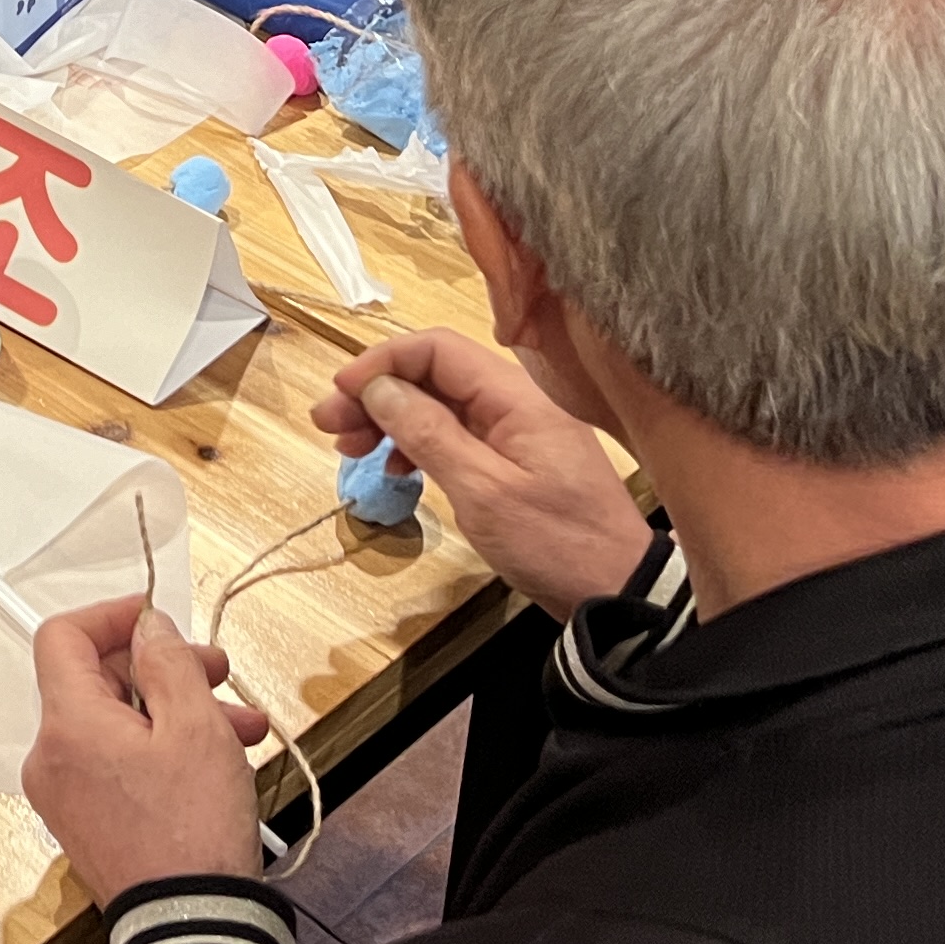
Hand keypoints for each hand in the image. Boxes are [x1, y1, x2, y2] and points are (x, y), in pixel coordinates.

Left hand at [22, 597, 274, 899]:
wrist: (192, 927)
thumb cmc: (192, 837)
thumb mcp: (196, 727)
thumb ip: (168, 663)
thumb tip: (148, 630)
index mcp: (67, 727)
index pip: (62, 638)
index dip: (111, 617)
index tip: (155, 619)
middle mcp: (52, 759)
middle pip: (96, 681)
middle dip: (164, 670)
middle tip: (216, 673)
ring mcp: (66, 796)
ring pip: (117, 725)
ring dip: (177, 713)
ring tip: (239, 726)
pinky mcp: (88, 823)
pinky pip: (117, 764)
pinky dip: (161, 751)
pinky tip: (216, 760)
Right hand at [311, 329, 651, 613]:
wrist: (616, 594)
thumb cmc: (555, 543)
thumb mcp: (482, 491)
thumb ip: (429, 432)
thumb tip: (379, 388)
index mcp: (515, 395)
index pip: (436, 349)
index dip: (381, 363)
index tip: (340, 392)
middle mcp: (515, 402)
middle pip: (432, 375)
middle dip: (376, 394)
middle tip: (328, 425)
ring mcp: (515, 432)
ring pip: (438, 406)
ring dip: (390, 421)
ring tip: (348, 449)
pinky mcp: (512, 462)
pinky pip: (454, 435)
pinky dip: (417, 446)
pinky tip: (394, 470)